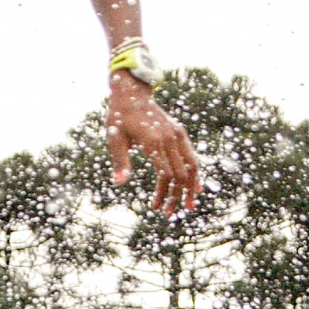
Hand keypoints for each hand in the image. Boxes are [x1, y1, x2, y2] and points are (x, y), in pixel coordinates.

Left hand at [105, 70, 200, 216]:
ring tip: (188, 205)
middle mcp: (169, 138)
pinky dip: (193, 173)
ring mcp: (177, 135)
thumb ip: (120, 162)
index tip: (156, 208)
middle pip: (181, 174)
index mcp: (153, 142)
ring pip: (192, 165)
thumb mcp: (115, 139)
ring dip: (190, 187)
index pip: (166, 174)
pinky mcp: (180, 133)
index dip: (164, 194)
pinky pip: (191, 156)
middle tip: (170, 214)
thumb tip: (119, 183)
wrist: (132, 94)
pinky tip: (193, 187)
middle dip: (177, 196)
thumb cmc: (119, 118)